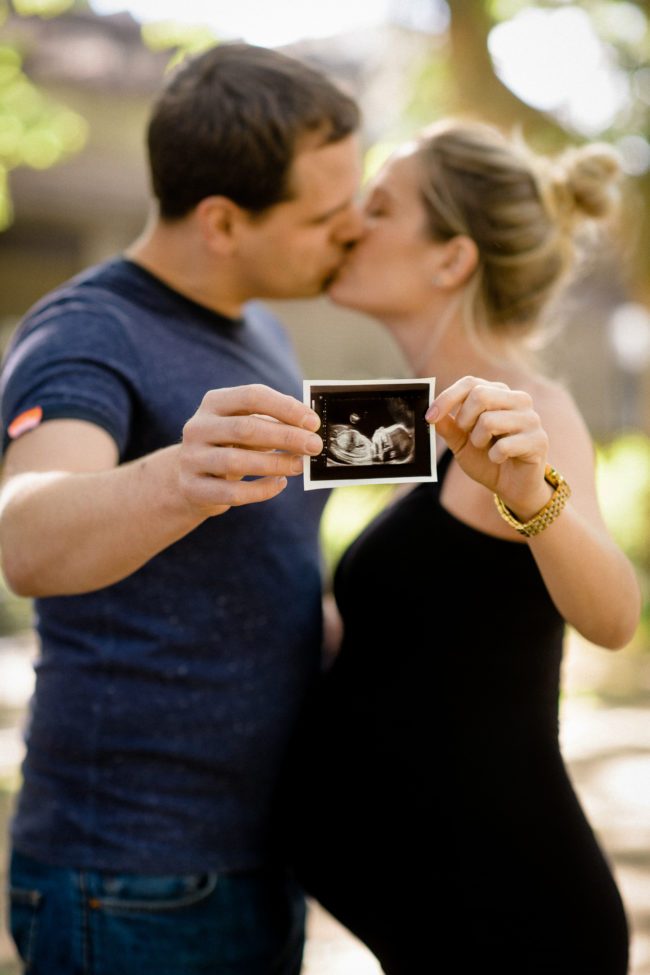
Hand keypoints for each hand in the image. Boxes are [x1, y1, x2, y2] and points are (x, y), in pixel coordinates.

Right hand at [178, 384, 321, 514]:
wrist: (191, 477)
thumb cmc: (230, 446)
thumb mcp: (245, 425)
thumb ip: (273, 420)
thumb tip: (309, 423)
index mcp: (214, 402)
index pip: (251, 396)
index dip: (285, 408)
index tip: (313, 422)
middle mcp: (198, 427)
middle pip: (245, 428)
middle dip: (286, 437)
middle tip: (314, 446)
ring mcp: (192, 458)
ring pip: (236, 461)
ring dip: (275, 464)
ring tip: (300, 466)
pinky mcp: (193, 488)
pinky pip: (232, 493)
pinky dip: (261, 490)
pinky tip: (280, 484)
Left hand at [427, 376, 551, 518]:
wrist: (512, 486)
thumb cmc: (487, 459)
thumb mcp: (461, 443)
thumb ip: (448, 427)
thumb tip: (431, 414)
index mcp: (499, 393)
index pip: (470, 383)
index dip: (447, 398)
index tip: (430, 417)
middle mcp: (518, 400)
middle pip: (480, 395)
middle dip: (464, 420)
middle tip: (467, 436)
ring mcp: (531, 419)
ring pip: (490, 420)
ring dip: (478, 441)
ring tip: (486, 448)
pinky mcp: (539, 440)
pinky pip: (504, 446)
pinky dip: (494, 457)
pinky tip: (499, 459)